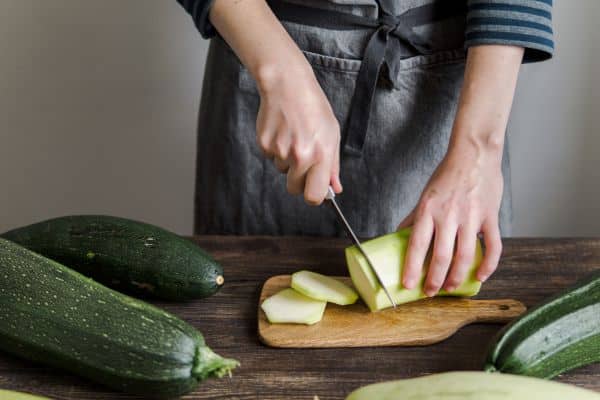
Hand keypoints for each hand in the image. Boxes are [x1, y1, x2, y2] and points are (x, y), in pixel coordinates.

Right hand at [208, 0, 341, 203]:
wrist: (288, 85)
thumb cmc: (313, 108)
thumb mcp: (332, 134)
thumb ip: (333, 165)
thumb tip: (334, 188)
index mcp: (321, 155)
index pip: (314, 196)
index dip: (313, 196)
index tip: (314, 190)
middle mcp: (300, 156)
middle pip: (294, 189)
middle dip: (298, 180)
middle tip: (302, 159)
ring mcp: (280, 151)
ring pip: (282, 171)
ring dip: (287, 160)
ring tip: (293, 135)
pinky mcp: (264, 144)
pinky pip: (270, 157)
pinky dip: (275, 148)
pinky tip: (282, 131)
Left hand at [398, 144, 503, 295]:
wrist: (474, 153)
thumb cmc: (447, 174)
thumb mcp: (425, 195)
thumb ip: (415, 217)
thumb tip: (399, 234)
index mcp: (428, 210)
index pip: (416, 245)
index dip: (411, 268)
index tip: (407, 284)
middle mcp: (448, 215)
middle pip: (440, 256)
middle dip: (434, 279)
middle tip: (430, 292)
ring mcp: (471, 217)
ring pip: (464, 256)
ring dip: (456, 277)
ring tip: (449, 288)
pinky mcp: (490, 217)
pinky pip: (492, 246)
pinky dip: (488, 265)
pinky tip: (480, 276)